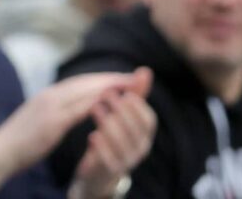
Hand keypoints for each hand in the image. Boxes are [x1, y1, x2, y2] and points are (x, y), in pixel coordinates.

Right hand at [0, 71, 142, 195]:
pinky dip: (96, 102)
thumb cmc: (18, 143)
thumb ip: (52, 112)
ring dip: (108, 85)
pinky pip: (78, 109)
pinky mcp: (51, 122)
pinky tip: (111, 101)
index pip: (79, 82)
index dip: (101, 79)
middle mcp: (50, 96)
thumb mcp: (38, 122)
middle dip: (110, 78)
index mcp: (47, 96)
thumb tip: (65, 110)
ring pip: (85, 90)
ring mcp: (50, 107)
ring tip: (129, 84)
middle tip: (132, 76)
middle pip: (85, 82)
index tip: (119, 78)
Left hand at [71, 67, 155, 198]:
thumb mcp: (123, 114)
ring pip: (122, 144)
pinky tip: (92, 136)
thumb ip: (134, 93)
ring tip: (95, 108)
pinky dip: (101, 147)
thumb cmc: (113, 135)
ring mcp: (127, 162)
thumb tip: (145, 70)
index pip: (149, 120)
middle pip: (135, 130)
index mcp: (145, 134)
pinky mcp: (110, 171)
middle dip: (121, 110)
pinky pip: (109, 160)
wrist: (98, 170)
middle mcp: (140, 149)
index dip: (137, 106)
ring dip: (109, 124)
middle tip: (106, 94)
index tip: (123, 93)